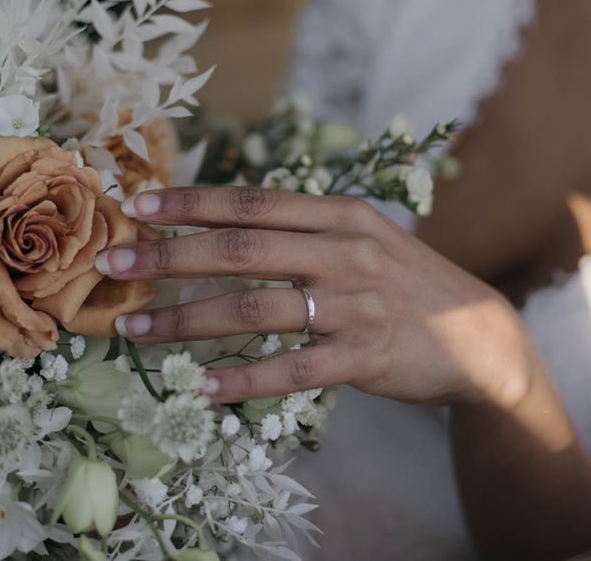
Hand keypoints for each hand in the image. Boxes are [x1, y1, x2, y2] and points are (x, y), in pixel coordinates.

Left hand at [95, 187, 531, 405]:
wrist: (476, 334)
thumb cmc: (402, 280)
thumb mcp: (360, 237)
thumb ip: (301, 228)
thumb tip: (223, 224)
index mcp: (339, 215)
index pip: (251, 203)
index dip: (192, 203)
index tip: (139, 207)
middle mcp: (345, 252)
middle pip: (241, 250)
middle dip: (169, 255)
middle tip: (113, 264)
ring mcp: (355, 305)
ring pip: (254, 310)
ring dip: (187, 320)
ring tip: (137, 331)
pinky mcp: (363, 357)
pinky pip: (292, 370)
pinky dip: (243, 379)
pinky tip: (202, 387)